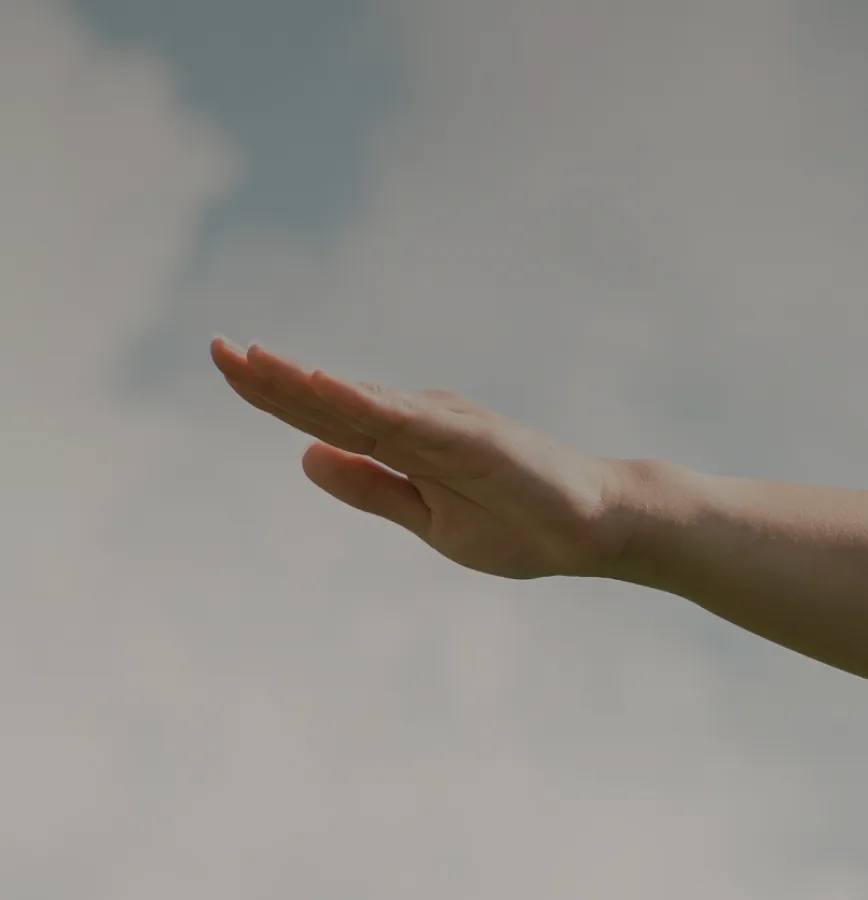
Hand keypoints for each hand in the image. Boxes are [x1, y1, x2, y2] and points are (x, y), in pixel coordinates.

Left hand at [210, 337, 636, 579]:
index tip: (225, 362)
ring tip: (254, 359)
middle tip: (216, 347)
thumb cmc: (523, 524)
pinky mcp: (472, 440)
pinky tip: (325, 385)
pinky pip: (408, 421)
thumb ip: (371, 489)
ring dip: (307, 382)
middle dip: (270, 377)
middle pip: (331, 401)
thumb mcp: (430, 520)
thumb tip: (304, 457)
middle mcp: (419, 423)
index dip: (272, 392)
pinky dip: (363, 401)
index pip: (325, 416)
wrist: (596, 529)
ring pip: (361, 404)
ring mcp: (444, 428)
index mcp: (405, 445)